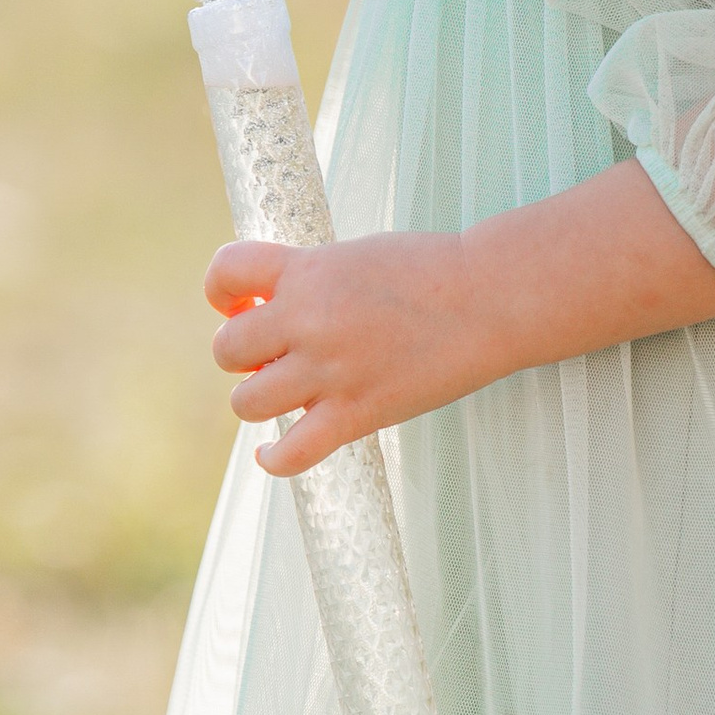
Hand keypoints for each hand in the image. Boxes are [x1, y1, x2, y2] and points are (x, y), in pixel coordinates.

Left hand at [206, 172, 714, 472]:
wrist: (491, 298)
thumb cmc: (430, 271)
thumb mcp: (356, 255)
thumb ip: (308, 278)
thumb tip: (262, 312)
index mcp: (308, 269)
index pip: (225, 273)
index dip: (223, 292)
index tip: (243, 304)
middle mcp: (309, 318)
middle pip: (227, 348)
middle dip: (244, 352)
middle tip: (276, 352)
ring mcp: (331, 369)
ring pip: (246, 400)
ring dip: (257, 397)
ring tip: (286, 390)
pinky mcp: (357, 413)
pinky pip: (290, 453)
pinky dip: (273, 458)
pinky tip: (273, 451)